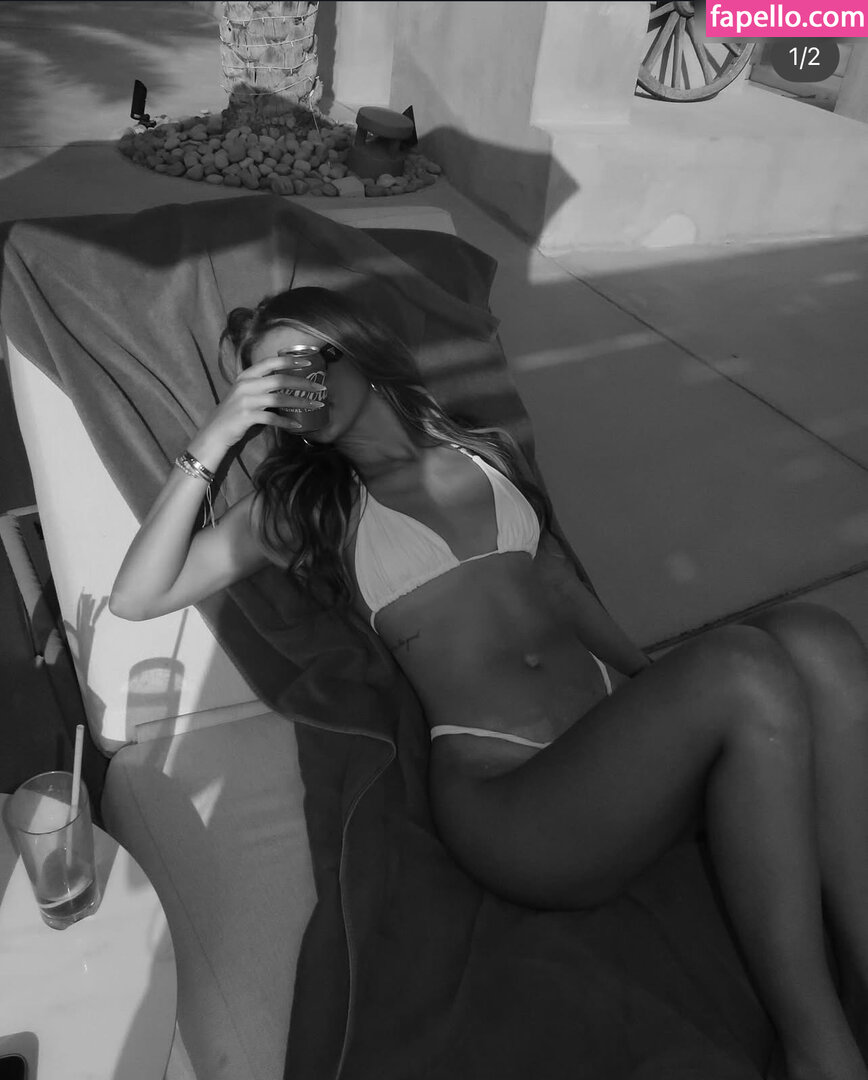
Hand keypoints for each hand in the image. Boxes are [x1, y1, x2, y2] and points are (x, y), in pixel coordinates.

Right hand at [198, 354, 326, 451]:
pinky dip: (286, 422)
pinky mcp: (246, 417)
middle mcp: (245, 385)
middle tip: (320, 388)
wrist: (215, 432)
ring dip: (300, 402)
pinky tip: (298, 425)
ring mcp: (245, 401)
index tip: (308, 361)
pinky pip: (272, 418)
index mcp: (246, 376)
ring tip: (316, 405)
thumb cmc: (234, 412)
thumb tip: (288, 383)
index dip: (289, 360)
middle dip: (303, 383)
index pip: (270, 362)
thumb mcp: (245, 393)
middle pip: (279, 380)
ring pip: (279, 399)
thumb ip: (262, 386)